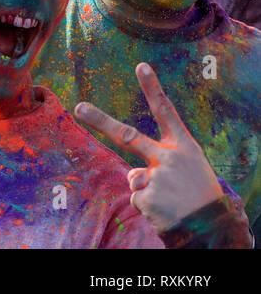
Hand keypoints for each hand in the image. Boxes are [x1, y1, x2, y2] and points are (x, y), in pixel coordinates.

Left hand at [74, 62, 221, 231]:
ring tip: (169, 201)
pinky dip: (148, 206)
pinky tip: (165, 211)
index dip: (153, 88)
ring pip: (134, 177)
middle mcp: (168, 158)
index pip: (166, 112)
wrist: (214, 228)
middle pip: (128, 135)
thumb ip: (159, 163)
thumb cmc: (200, 194)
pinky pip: (136, 198)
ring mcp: (157, 177)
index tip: (141, 65)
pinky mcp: (147, 197)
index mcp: (183, 147)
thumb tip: (131, 175)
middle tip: (79, 107)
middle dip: (101, 120)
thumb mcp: (189, 169)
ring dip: (147, 190)